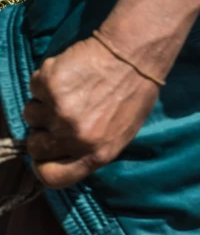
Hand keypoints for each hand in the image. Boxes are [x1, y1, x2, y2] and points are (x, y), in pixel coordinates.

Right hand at [23, 35, 159, 188]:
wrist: (132, 56)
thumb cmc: (133, 95)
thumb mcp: (121, 134)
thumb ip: (91, 149)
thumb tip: (62, 156)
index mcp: (98, 154)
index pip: (54, 178)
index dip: (44, 168)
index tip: (44, 157)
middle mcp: (75, 137)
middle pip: (36, 148)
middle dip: (42, 134)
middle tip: (59, 118)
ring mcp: (59, 111)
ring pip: (31, 116)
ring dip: (44, 105)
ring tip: (71, 93)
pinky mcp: (48, 85)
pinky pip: (34, 89)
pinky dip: (46, 82)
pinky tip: (70, 76)